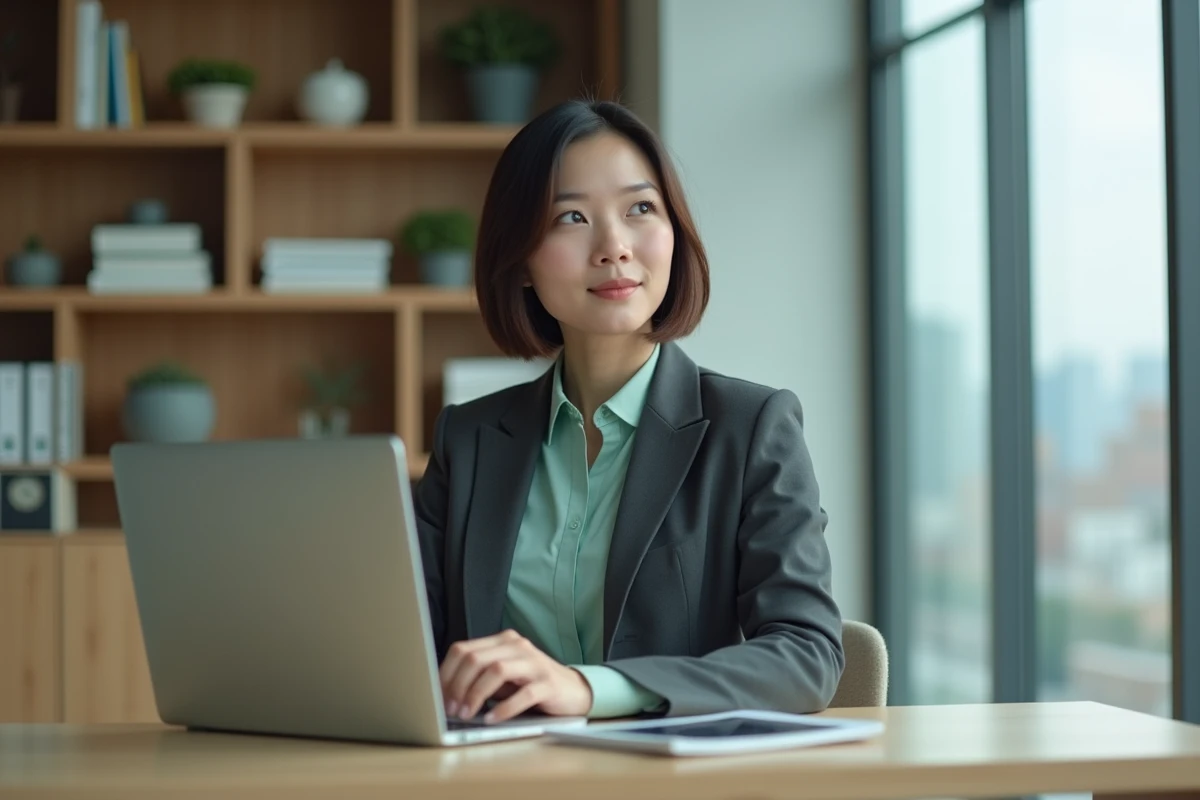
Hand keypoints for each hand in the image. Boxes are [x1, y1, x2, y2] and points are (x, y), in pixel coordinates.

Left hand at [439, 629, 593, 723]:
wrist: (573, 690)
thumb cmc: (531, 685)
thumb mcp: (502, 677)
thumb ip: (479, 677)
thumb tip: (445, 694)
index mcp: (502, 640)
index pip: (463, 649)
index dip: (445, 673)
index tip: (437, 696)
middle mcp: (517, 646)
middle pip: (476, 658)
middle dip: (457, 685)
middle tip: (450, 709)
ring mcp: (534, 662)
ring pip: (496, 670)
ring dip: (475, 694)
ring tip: (467, 714)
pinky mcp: (548, 682)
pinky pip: (523, 693)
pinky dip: (504, 708)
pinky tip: (492, 719)